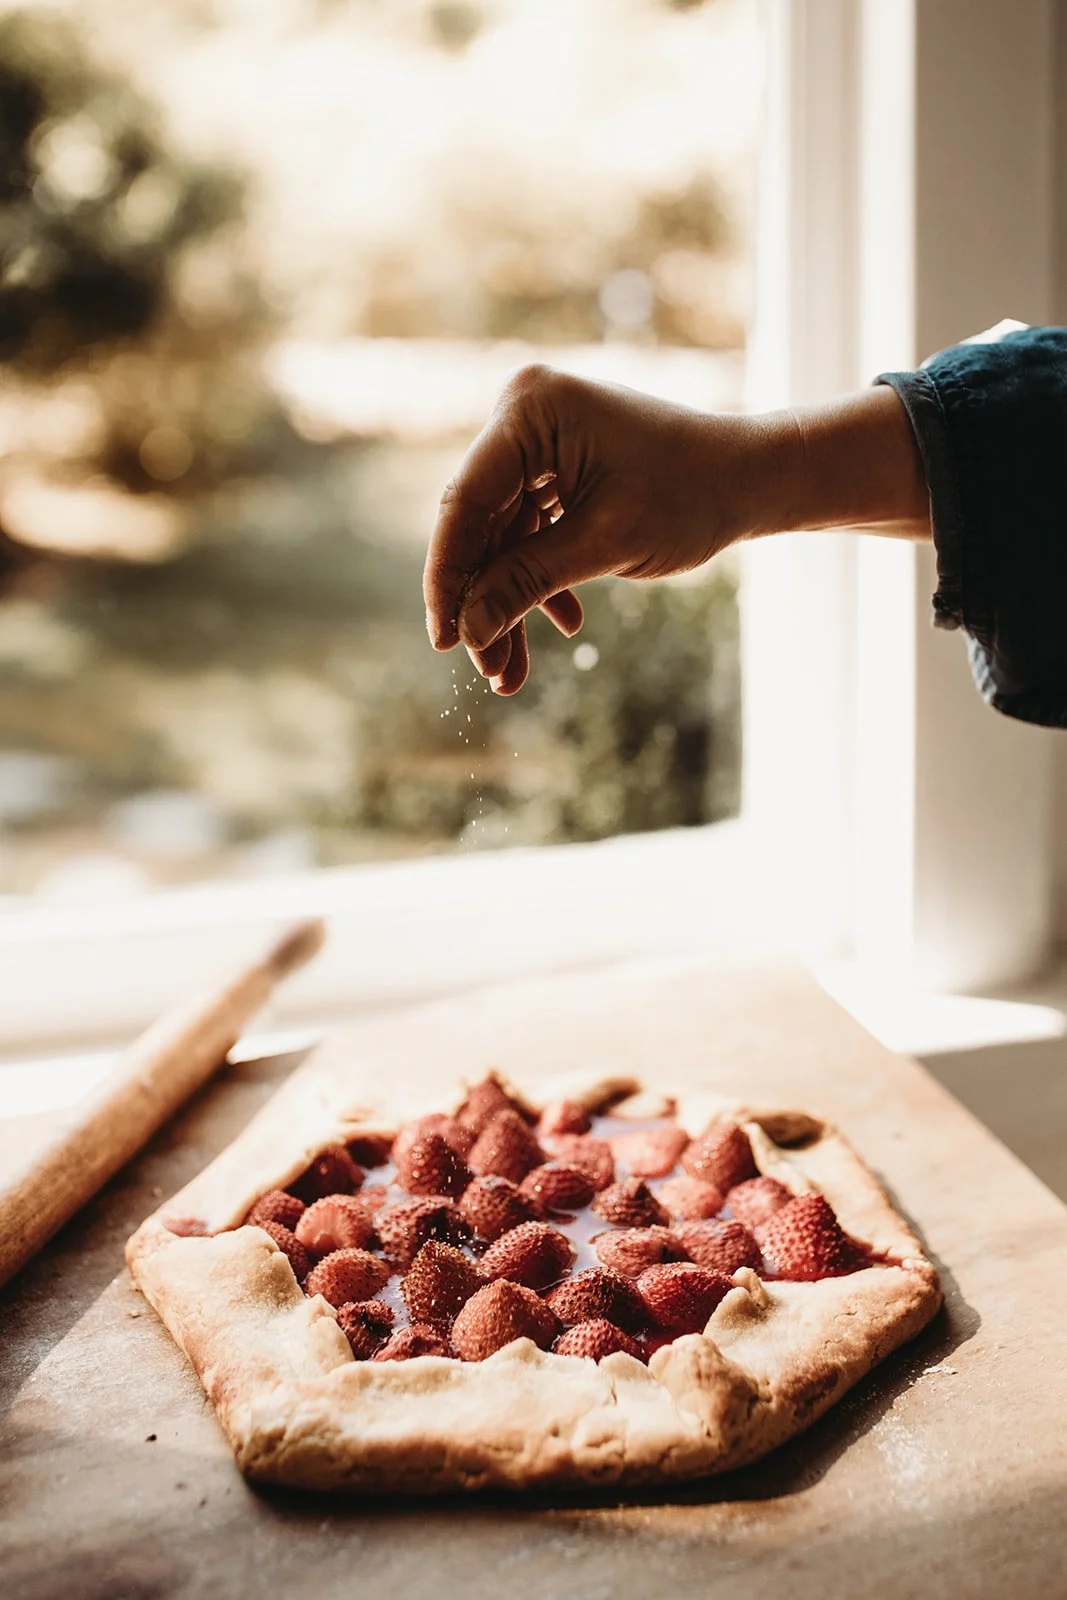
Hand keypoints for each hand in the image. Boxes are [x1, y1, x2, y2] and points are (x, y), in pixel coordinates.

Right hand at [422, 363, 759, 693]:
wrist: (748, 480)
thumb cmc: (689, 496)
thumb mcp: (603, 546)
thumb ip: (525, 583)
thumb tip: (467, 632)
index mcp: (531, 410)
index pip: (465, 502)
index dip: (448, 577)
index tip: (442, 640)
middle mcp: (523, 414)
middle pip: (479, 524)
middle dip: (484, 601)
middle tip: (485, 668)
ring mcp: (537, 440)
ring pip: (501, 537)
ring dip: (509, 601)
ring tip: (512, 671)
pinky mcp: (553, 467)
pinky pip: (527, 531)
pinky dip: (538, 579)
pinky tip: (566, 621)